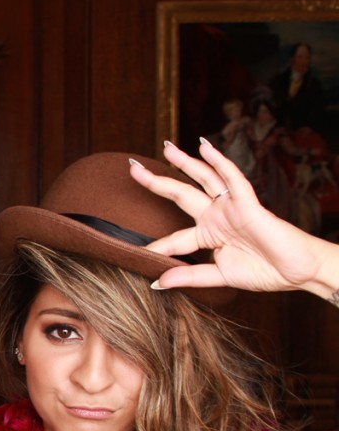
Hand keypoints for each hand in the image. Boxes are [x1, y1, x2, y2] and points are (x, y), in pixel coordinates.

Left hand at [129, 139, 338, 300]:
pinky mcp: (248, 204)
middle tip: (133, 168)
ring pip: (202, 179)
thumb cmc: (264, 272)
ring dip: (184, 162)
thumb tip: (157, 284)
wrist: (298, 271)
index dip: (155, 246)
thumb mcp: (220, 276)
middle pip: (179, 195)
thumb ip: (190, 277)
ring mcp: (230, 208)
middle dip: (156, 181)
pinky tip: (205, 147)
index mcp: (207, 235)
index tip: (134, 251)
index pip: (173, 238)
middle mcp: (215, 217)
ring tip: (166, 146)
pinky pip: (231, 179)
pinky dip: (219, 162)